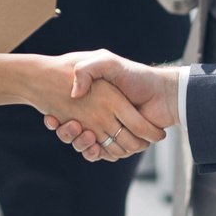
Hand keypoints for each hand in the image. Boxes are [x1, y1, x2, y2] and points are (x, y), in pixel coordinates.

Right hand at [41, 52, 180, 159]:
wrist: (163, 93)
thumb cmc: (136, 76)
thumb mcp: (106, 61)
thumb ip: (87, 70)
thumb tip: (74, 94)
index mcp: (90, 100)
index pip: (65, 114)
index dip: (56, 120)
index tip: (52, 117)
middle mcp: (98, 116)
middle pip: (73, 133)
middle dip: (67, 133)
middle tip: (68, 124)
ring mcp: (107, 130)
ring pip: (84, 145)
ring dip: (79, 143)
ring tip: (81, 131)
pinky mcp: (117, 142)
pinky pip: (101, 153)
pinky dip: (95, 153)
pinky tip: (94, 144)